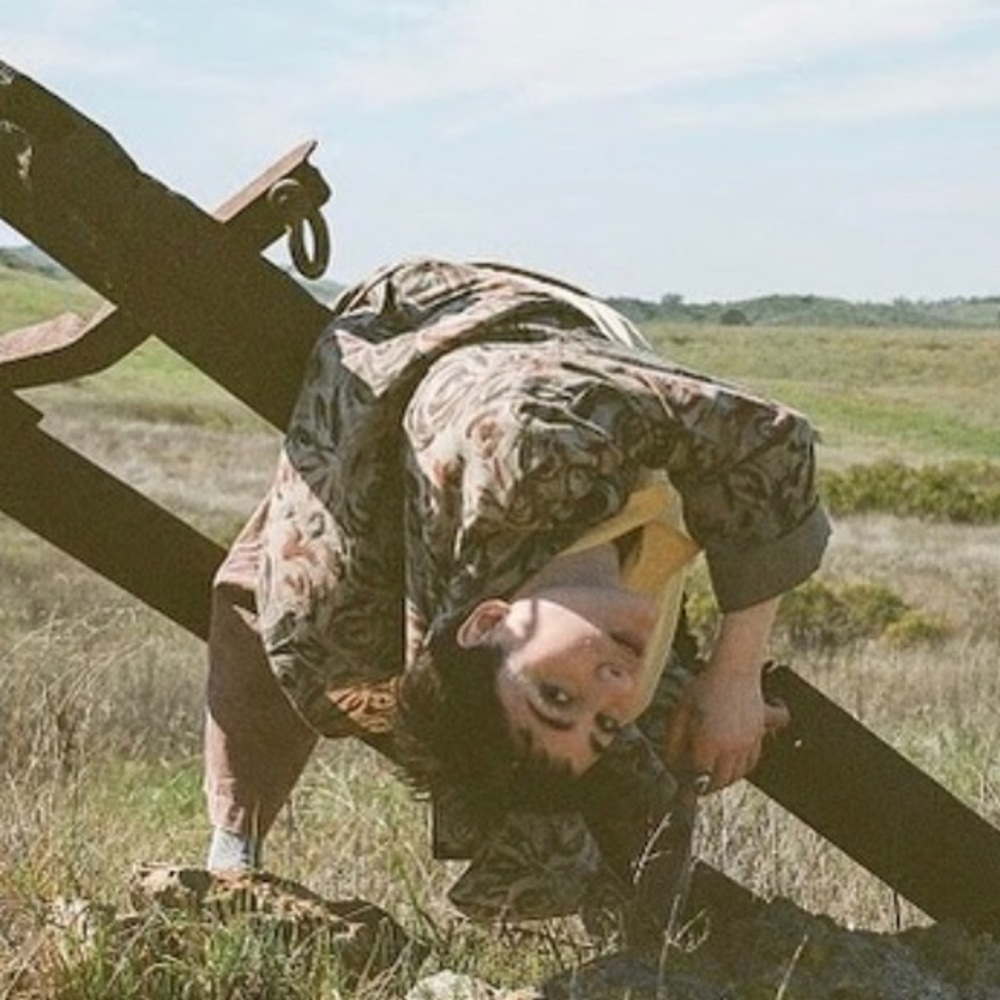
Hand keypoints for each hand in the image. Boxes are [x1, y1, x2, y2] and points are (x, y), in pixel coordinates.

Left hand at [664, 597, 787, 790]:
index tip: (684, 787)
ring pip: (738, 773)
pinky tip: (731, 760)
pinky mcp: (760, 735)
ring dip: (725, 777)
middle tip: (698, 784)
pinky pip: (752, 761)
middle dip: (707, 786)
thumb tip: (672, 762)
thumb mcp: (680, 712)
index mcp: (708, 742)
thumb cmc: (704, 687)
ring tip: (713, 774)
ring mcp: (748, 742)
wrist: (735, 669)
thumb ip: (674, 740)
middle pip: (720, 780)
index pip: (699, 776)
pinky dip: (742, 766)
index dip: (690, 784)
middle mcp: (730, 747)